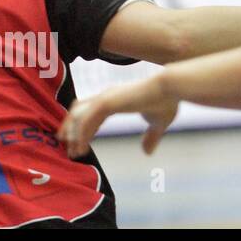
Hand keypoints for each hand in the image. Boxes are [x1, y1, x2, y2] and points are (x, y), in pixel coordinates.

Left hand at [58, 74, 178, 157]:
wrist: (172, 87)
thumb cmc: (167, 101)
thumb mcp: (158, 123)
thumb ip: (151, 136)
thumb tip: (147, 153)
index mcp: (113, 98)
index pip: (88, 110)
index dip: (81, 126)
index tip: (77, 142)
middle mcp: (105, 96)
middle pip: (77, 112)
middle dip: (70, 129)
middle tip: (68, 148)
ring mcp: (105, 98)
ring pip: (79, 117)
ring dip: (74, 135)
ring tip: (74, 153)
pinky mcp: (108, 102)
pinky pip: (87, 119)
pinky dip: (81, 134)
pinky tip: (81, 147)